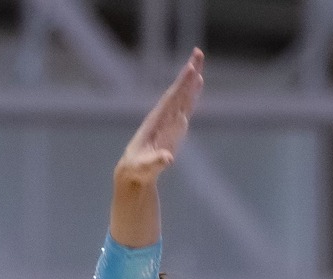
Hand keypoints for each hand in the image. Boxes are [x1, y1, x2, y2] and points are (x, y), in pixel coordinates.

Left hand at [116, 48, 203, 189]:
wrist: (133, 172)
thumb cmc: (136, 171)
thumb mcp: (144, 169)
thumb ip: (155, 163)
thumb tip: (168, 158)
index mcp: (156, 122)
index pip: (172, 100)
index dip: (182, 85)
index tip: (191, 68)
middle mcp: (162, 117)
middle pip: (178, 92)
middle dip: (188, 75)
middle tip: (198, 52)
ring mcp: (168, 121)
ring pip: (182, 97)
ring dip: (191, 81)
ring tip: (199, 64)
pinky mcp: (173, 127)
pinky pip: (185, 106)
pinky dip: (192, 94)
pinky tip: (198, 83)